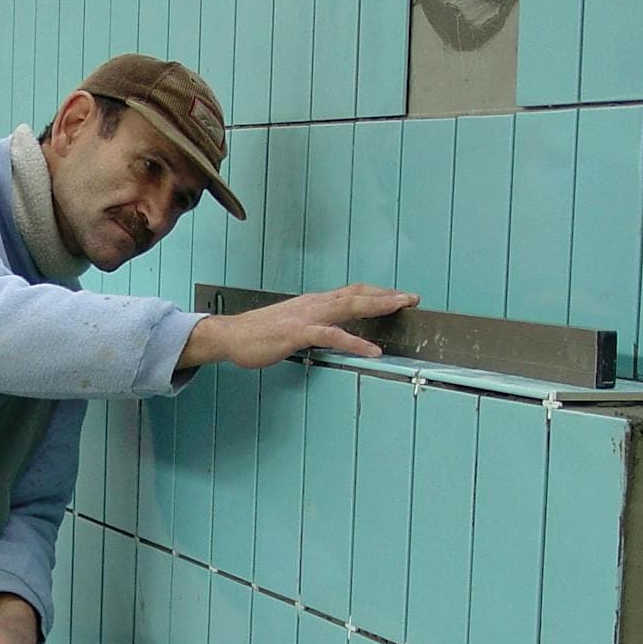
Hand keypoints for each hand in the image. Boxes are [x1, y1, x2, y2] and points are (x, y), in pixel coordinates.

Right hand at [177, 283, 419, 369]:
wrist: (230, 335)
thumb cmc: (257, 334)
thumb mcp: (291, 326)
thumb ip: (313, 326)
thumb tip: (331, 332)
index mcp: (314, 303)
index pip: (351, 292)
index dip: (377, 292)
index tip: (398, 296)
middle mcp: (314, 303)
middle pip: (357, 293)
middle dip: (387, 295)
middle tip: (412, 298)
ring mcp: (307, 316)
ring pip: (349, 305)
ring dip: (378, 306)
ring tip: (401, 308)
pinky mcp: (299, 332)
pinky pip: (333, 335)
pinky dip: (356, 342)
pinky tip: (372, 351)